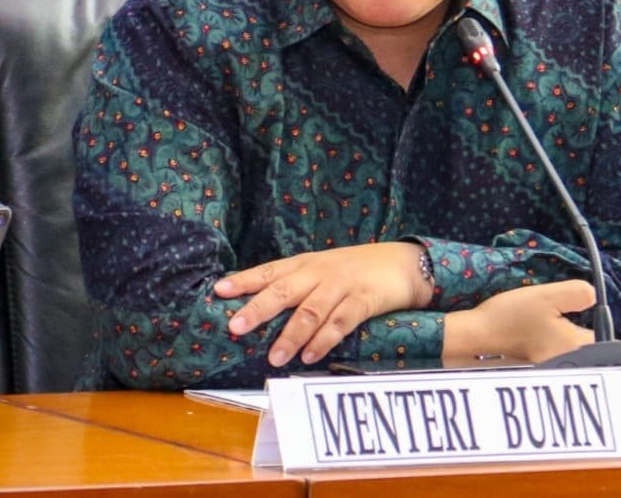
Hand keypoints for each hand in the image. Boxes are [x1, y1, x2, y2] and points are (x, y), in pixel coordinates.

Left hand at [213, 242, 432, 366]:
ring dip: (291, 335)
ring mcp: (341, 286)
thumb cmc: (354, 270)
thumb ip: (294, 285)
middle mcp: (319, 273)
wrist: (402, 263)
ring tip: (274, 357)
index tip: (219, 290)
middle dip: (259, 308)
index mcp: (305, 264)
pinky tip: (310, 355)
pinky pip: (341, 322)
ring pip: (311, 311)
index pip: (269, 271)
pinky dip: (324, 340)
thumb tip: (256, 307)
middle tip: (237, 326)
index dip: (244, 280)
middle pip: (284, 290)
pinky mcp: (364, 300)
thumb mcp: (321, 270)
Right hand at [443, 280, 594, 363]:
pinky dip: (552, 344)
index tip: (581, 311)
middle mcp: (568, 365)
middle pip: (588, 346)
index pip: (604, 339)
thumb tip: (594, 296)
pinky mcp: (539, 370)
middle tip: (559, 316)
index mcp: (575, 348)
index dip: (598, 321)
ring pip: (572, 350)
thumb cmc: (511, 317)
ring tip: (546, 324)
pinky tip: (537, 333)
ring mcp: (553, 370)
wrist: (477, 336)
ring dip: (565, 337)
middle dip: (581, 329)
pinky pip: (558, 355)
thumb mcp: (546, 296)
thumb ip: (577, 294)